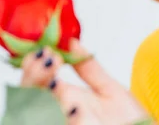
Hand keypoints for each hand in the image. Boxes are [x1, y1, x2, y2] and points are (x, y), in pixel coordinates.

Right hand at [20, 40, 149, 124]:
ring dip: (43, 90)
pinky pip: (60, 124)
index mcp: (64, 99)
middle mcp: (58, 112)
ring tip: (56, 74)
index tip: (45, 49)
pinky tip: (77, 109)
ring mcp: (64, 121)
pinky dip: (68, 118)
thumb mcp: (109, 89)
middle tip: (50, 58)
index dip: (32, 65)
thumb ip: (89, 68)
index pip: (34, 81)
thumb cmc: (132, 121)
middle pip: (26, 95)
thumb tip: (72, 41)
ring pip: (36, 110)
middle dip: (33, 75)